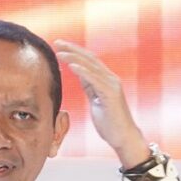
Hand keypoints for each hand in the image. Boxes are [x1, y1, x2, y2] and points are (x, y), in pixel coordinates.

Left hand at [54, 39, 150, 168]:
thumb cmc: (110, 124)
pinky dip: (83, 71)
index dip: (75, 52)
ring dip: (74, 58)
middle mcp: (111, 79)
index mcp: (107, 80)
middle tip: (56, 42)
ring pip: (91, 67)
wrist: (123, 138)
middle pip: (90, 59)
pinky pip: (95, 80)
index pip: (89, 61)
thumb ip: (90, 88)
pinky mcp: (111, 95)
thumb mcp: (96, 101)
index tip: (59, 47)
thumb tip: (81, 76)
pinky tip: (72, 65)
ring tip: (59, 52)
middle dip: (72, 49)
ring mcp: (112, 86)